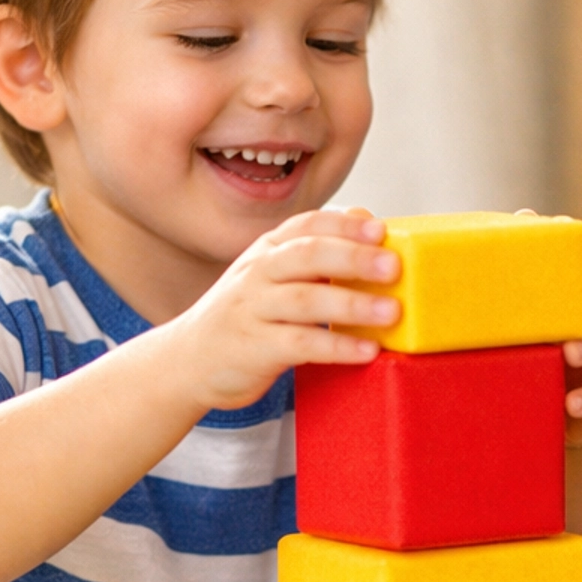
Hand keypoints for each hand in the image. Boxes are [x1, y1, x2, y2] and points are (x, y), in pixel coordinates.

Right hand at [171, 206, 400, 412]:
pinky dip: (336, 346)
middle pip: (306, 255)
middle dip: (353, 257)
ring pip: (304, 299)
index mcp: (267, 251)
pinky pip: (299, 343)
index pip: (307, 225)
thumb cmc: (245, 316)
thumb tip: (367, 221)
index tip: (380, 229)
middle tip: (393, 266)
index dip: (344, 225)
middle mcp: (257, 273)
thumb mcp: (272, 276)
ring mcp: (252, 310)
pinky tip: (366, 350)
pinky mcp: (253, 348)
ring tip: (391, 311)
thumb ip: (315, 253)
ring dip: (351, 304)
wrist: (188, 361)